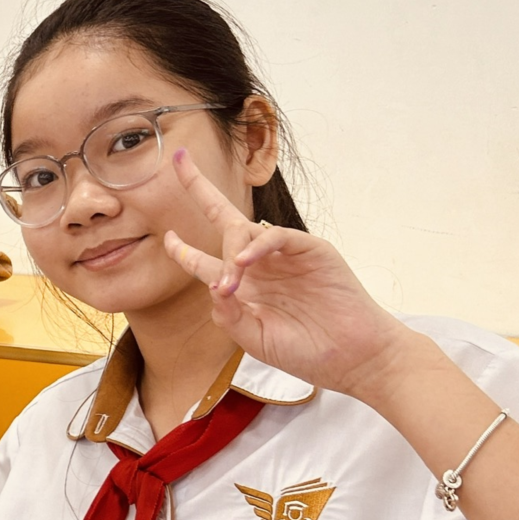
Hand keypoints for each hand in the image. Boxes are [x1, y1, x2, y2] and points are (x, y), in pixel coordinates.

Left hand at [162, 147, 424, 400]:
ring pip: (246, 229)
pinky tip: (244, 262)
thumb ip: (229, 315)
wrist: (352, 358)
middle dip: (199, 188)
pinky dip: (259, 245)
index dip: (183, 249)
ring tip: (232, 283)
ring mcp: (285, 255)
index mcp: (244, 286)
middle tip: (179, 161)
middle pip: (223, 219)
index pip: (204, 260)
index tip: (166, 237)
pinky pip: (278, 237)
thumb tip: (212, 285)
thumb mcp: (255, 339)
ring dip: (230, 251)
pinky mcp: (311, 250)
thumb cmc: (305, 352)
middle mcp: (260, 265)